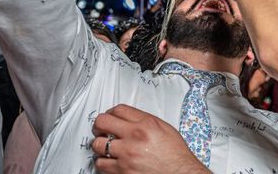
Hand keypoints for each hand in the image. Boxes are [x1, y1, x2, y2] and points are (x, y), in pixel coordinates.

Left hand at [91, 104, 208, 173]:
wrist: (179, 172)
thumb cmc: (174, 154)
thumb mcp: (164, 128)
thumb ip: (145, 121)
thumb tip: (131, 119)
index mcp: (146, 123)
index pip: (119, 109)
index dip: (111, 111)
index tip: (110, 115)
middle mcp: (135, 136)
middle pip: (103, 122)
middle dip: (99, 125)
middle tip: (100, 128)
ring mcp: (126, 154)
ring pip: (97, 144)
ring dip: (99, 145)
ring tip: (104, 146)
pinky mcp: (121, 171)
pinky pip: (100, 164)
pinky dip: (102, 161)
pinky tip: (108, 160)